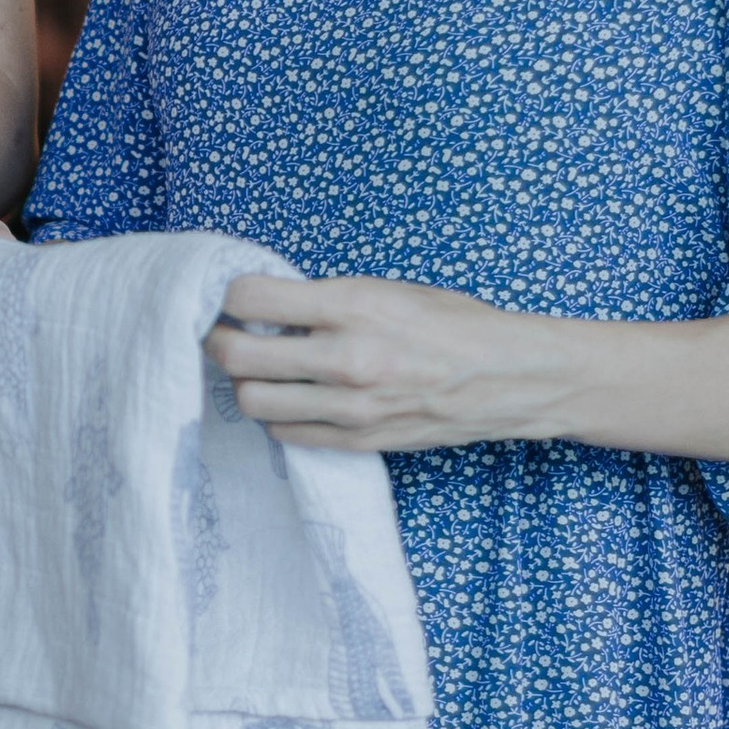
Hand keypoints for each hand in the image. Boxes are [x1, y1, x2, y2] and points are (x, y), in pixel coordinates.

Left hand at [205, 272, 555, 452]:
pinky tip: (290, 398)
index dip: (226, 296)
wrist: (510, 378)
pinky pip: (287, 433)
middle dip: (217, 341)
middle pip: (237, 355)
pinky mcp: (358, 439)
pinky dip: (278, 416)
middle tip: (220, 334)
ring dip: (245, 383)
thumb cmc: (455, 324)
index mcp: (353, 305)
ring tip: (255, 370)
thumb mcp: (391, 289)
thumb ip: (329, 298)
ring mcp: (350, 405)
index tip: (226, 297)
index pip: (250, 297)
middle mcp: (345, 356)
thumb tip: (269, 305)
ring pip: (253, 402)